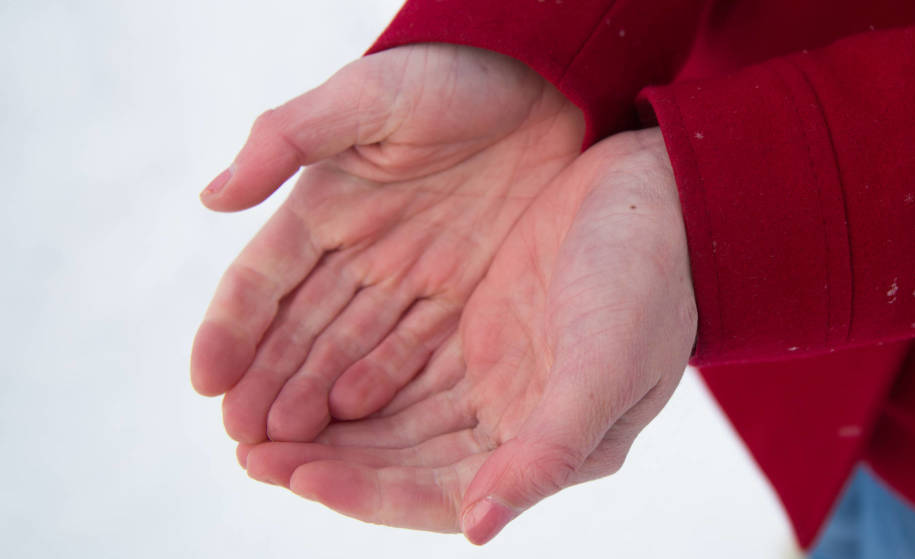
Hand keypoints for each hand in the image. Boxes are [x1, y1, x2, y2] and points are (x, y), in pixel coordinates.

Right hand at [190, 44, 583, 442]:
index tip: (205, 382)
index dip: (230, 329)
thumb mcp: (369, 98)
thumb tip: (211, 197)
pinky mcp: (459, 291)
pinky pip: (410, 348)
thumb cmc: (453, 75)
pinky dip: (378, 385)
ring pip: (347, 349)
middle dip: (266, 384)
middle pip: (299, 329)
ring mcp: (408, 274)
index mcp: (323, 202)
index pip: (262, 279)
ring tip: (285, 447)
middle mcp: (357, 248)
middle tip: (241, 440)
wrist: (546, 81)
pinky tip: (353, 420)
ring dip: (314, 398)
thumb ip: (290, 139)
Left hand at [239, 129, 696, 543]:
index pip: (439, 493)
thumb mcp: (606, 365)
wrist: (665, 192)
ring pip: (392, 416)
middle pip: (402, 460)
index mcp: (545, 444)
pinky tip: (304, 370)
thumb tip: (480, 529)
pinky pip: (399, 361)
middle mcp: (511, 419)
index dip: (364, 491)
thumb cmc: (650, 280)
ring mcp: (491, 371)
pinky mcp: (476, 322)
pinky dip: (352, 373)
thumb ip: (548, 451)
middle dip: (328, 461)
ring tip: (256, 420)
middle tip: (247, 451)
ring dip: (328, 422)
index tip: (293, 474)